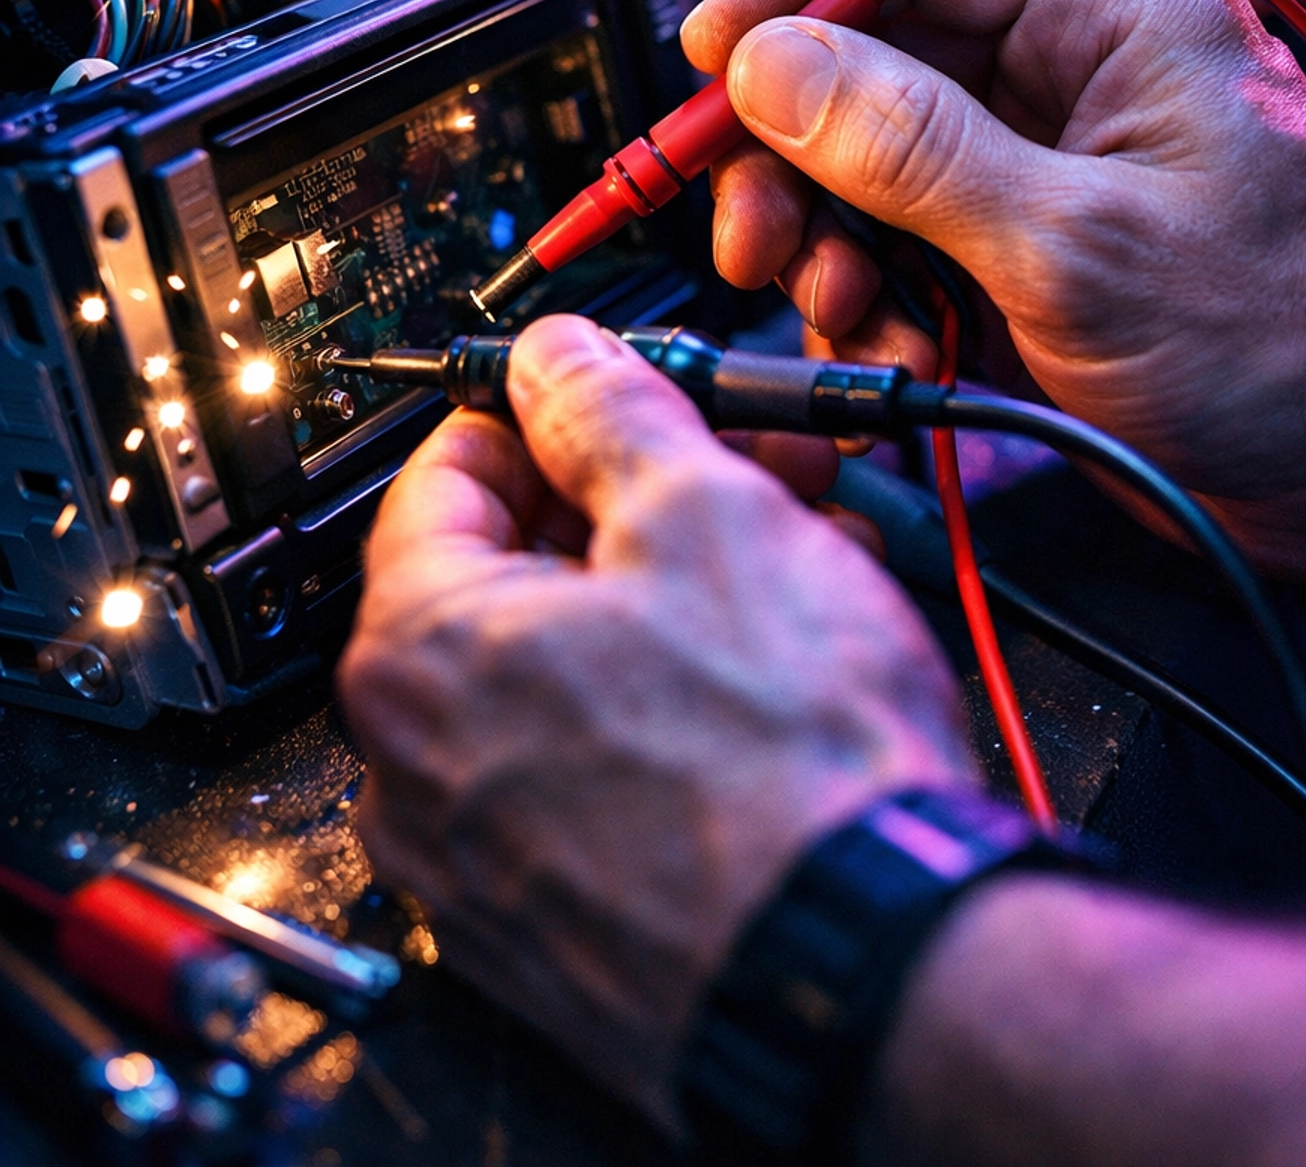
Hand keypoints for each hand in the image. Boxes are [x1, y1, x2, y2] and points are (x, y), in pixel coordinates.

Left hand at [339, 314, 969, 1127]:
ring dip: (672, 595)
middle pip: (514, 576)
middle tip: (737, 462)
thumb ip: (610, 412)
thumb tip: (560, 359)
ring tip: (797, 553)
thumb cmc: (783, 766)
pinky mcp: (559, 929)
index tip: (612, 390)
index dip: (544, 410)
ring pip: (568, 675)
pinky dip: (669, 706)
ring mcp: (484, 866)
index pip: (446, 474)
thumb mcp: (703, 514)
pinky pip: (593, 774)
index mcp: (417, 655)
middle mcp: (418, 775)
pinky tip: (774, 669)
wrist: (867, 969)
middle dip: (637, 500)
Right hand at [681, 0, 1305, 621]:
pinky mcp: (1037, 236)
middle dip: (795, 146)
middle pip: (877, 51)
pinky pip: (910, 232)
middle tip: (750, 226)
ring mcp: (1055, 152)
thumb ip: (910, 147)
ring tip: (836, 310)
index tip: (710, 51)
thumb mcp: (1074, 244)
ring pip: (877, 152)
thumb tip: (776, 63)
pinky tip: (887, 347)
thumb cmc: (1291, 346)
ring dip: (829, 235)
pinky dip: (874, 290)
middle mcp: (1082, 61)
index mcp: (1119, 6)